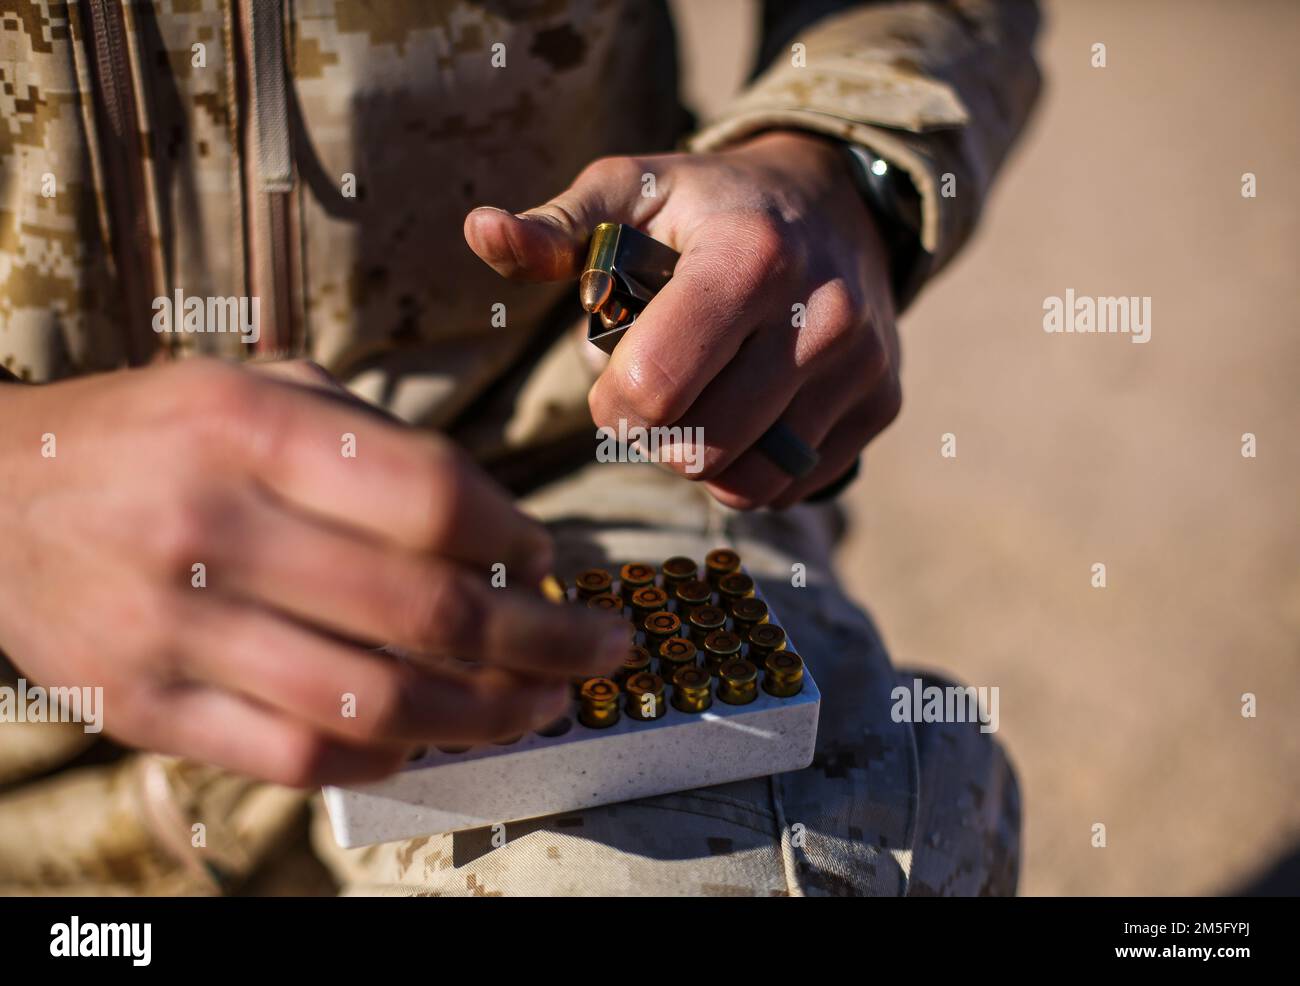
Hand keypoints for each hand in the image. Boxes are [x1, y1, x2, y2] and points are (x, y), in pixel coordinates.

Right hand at [0, 360, 627, 785]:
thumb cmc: (154, 436)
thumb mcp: (256, 389)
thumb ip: (373, 444)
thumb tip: (500, 525)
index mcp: (249, 428)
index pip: (431, 497)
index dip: (519, 535)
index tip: (556, 556)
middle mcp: (211, 528)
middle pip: (424, 612)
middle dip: (543, 639)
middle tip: (602, 648)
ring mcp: (173, 629)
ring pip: (372, 703)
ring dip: (486, 715)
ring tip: (543, 704)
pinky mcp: (148, 707)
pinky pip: (298, 757)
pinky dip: (390, 755)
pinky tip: (439, 736)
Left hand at [464, 130, 900, 508]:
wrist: (835, 200)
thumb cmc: (709, 204)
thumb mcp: (628, 192)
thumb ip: (554, 228)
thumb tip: (479, 232)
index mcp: (749, 257)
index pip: (653, 391)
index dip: (611, 405)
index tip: (611, 379)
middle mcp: (822, 315)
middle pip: (699, 448)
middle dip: (654, 436)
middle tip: (653, 394)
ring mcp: (861, 366)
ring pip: (749, 481)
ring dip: (702, 461)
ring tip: (696, 406)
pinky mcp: (883, 403)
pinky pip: (794, 484)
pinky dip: (753, 470)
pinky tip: (744, 416)